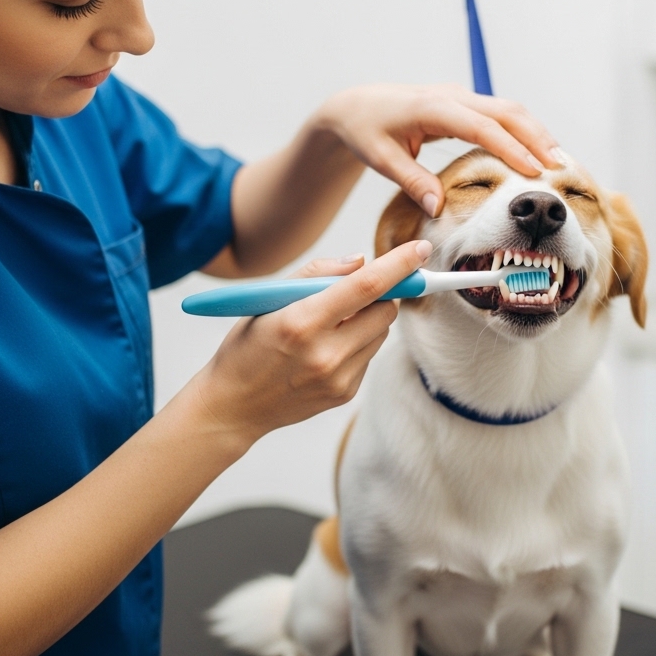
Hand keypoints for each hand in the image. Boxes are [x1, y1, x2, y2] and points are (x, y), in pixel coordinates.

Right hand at [191, 240, 432, 449]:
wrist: (232, 407)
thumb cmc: (248, 345)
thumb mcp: (268, 299)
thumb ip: (316, 273)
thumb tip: (362, 261)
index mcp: (302, 322)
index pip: (366, 286)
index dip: (399, 264)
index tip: (422, 248)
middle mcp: (325, 354)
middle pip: (385, 310)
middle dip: (382, 293)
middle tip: (360, 289)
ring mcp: (338, 378)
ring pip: (381, 332)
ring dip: (369, 319)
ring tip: (332, 324)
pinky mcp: (345, 394)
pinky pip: (369, 355)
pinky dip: (358, 343)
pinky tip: (326, 349)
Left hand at [314, 83, 562, 215]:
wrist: (356, 106)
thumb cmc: (366, 131)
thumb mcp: (382, 159)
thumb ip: (412, 181)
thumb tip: (439, 208)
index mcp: (433, 108)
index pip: (482, 127)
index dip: (511, 149)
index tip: (534, 172)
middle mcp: (452, 97)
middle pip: (507, 111)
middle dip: (537, 137)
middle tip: (560, 167)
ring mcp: (461, 98)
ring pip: (509, 110)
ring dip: (535, 133)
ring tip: (559, 162)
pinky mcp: (464, 105)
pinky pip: (501, 115)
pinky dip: (523, 131)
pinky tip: (537, 153)